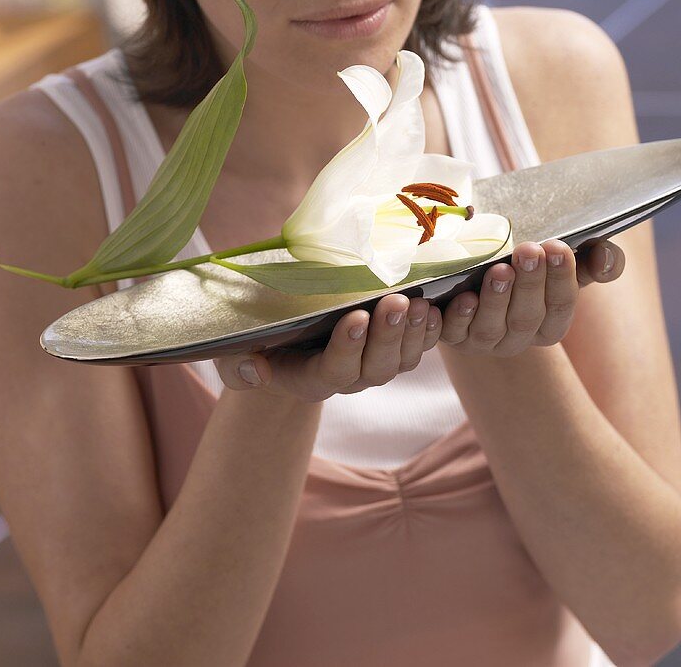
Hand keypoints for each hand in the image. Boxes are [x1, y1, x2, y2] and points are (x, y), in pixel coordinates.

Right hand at [215, 293, 441, 400]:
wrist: (286, 336)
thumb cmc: (257, 340)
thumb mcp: (236, 351)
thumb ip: (239, 365)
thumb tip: (254, 369)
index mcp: (312, 378)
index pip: (333, 370)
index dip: (346, 347)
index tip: (354, 317)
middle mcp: (350, 377)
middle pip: (376, 366)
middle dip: (388, 335)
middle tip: (396, 302)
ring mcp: (377, 364)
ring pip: (403, 359)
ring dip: (415, 332)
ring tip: (421, 301)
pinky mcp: (397, 348)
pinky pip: (421, 346)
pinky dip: (433, 328)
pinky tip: (443, 304)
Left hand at [436, 238, 624, 355]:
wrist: (478, 275)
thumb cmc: (531, 269)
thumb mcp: (564, 263)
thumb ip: (594, 260)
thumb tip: (607, 256)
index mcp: (551, 324)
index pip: (561, 305)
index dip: (560, 278)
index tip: (557, 247)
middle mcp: (519, 338)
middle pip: (527, 317)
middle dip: (530, 283)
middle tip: (528, 251)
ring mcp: (485, 339)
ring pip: (492, 327)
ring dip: (497, 299)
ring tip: (499, 270)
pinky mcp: (453, 335)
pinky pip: (454, 333)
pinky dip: (458, 318)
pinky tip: (462, 298)